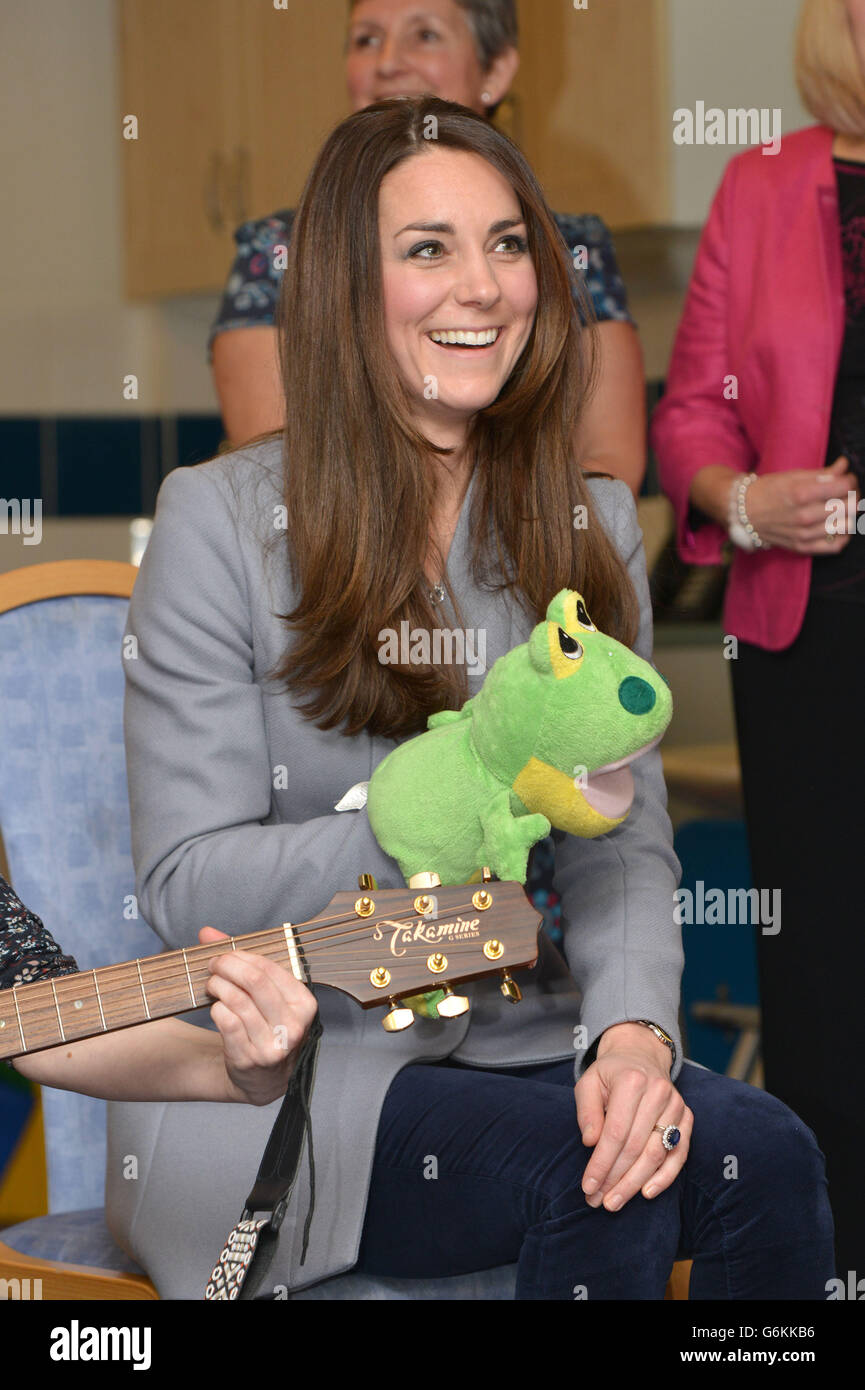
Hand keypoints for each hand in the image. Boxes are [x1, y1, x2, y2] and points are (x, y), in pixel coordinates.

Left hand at [199, 926, 318, 1105]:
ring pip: (237, 1001)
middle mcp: (294, 1026)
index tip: (225, 954)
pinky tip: (216, 1007)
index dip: (242, 956)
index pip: (270, 968)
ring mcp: (273, 1045)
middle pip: (254, 981)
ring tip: (212, 984)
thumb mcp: (267, 996)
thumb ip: (240, 961)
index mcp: (305, 1005)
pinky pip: (227, 1022)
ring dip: (218, 986)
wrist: (264, 1080)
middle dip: (227, 966)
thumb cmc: (266, 1027)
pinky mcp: (250, 1059)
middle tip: (213, 964)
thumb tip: (206, 932)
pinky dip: (217, 1009)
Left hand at [575, 1023, 691, 1211]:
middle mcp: (658, 1092)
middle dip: (615, 1179)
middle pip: (636, 1147)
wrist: (641, 1055)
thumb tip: (590, 1143)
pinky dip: (665, 1177)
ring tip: (615, 1202)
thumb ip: (586, 1111)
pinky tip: (647, 1193)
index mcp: (631, 1081)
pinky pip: (679, 1154)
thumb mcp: (589, 1083)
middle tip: (598, 1201)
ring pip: (657, 1154)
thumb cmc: (610, 1074)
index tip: (588, 1186)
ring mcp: (676, 1106)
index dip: (601, 1163)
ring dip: (635, 1183)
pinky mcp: (687, 1117)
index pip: (615, 1132)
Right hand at [744, 456, 857, 552]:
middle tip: (847, 493)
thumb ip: (822, 473)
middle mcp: (804, 516)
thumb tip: (844, 466)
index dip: (850, 480)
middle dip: (853, 496)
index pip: (844, 486)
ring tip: (843, 508)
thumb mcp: (793, 476)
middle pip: (849, 506)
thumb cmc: (769, 490)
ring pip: (846, 525)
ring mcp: (804, 534)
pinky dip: (844, 536)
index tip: (847, 478)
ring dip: (850, 515)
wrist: (744, 512)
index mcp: (802, 493)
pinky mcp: (802, 546)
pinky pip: (835, 546)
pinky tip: (839, 527)